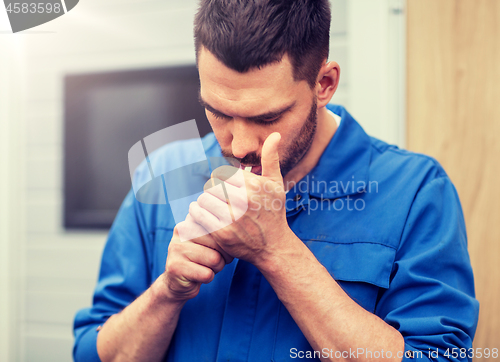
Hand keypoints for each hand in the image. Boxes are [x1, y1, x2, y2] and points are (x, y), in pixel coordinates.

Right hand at [163, 223, 226, 301]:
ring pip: (215, 259)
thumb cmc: (200, 258)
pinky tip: (198, 276)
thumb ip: (218, 231)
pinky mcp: (176, 267)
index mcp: (191, 220)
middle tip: (214, 261)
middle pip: (219, 243)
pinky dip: (208, 278)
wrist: (177, 280)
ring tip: (205, 267)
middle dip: (223, 257)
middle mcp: (181, 231)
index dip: (226, 243)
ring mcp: (176, 248)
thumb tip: (237, 229)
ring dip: (216, 268)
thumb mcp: (209, 241)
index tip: (220, 249)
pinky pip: (207, 274)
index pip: (220, 228)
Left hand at [188, 132, 291, 266]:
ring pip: (204, 199)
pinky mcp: (222, 232)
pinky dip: (198, 213)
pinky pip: (199, 214)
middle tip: (219, 200)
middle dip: (214, 192)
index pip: (221, 174)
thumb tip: (275, 134)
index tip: (226, 189)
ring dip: (205, 203)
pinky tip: (204, 215)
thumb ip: (271, 158)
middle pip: (211, 186)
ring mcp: (233, 217)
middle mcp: (244, 199)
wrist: (274, 246)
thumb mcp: (276, 184)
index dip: (221, 181)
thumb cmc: (274, 212)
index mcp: (254, 184)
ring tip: (213, 208)